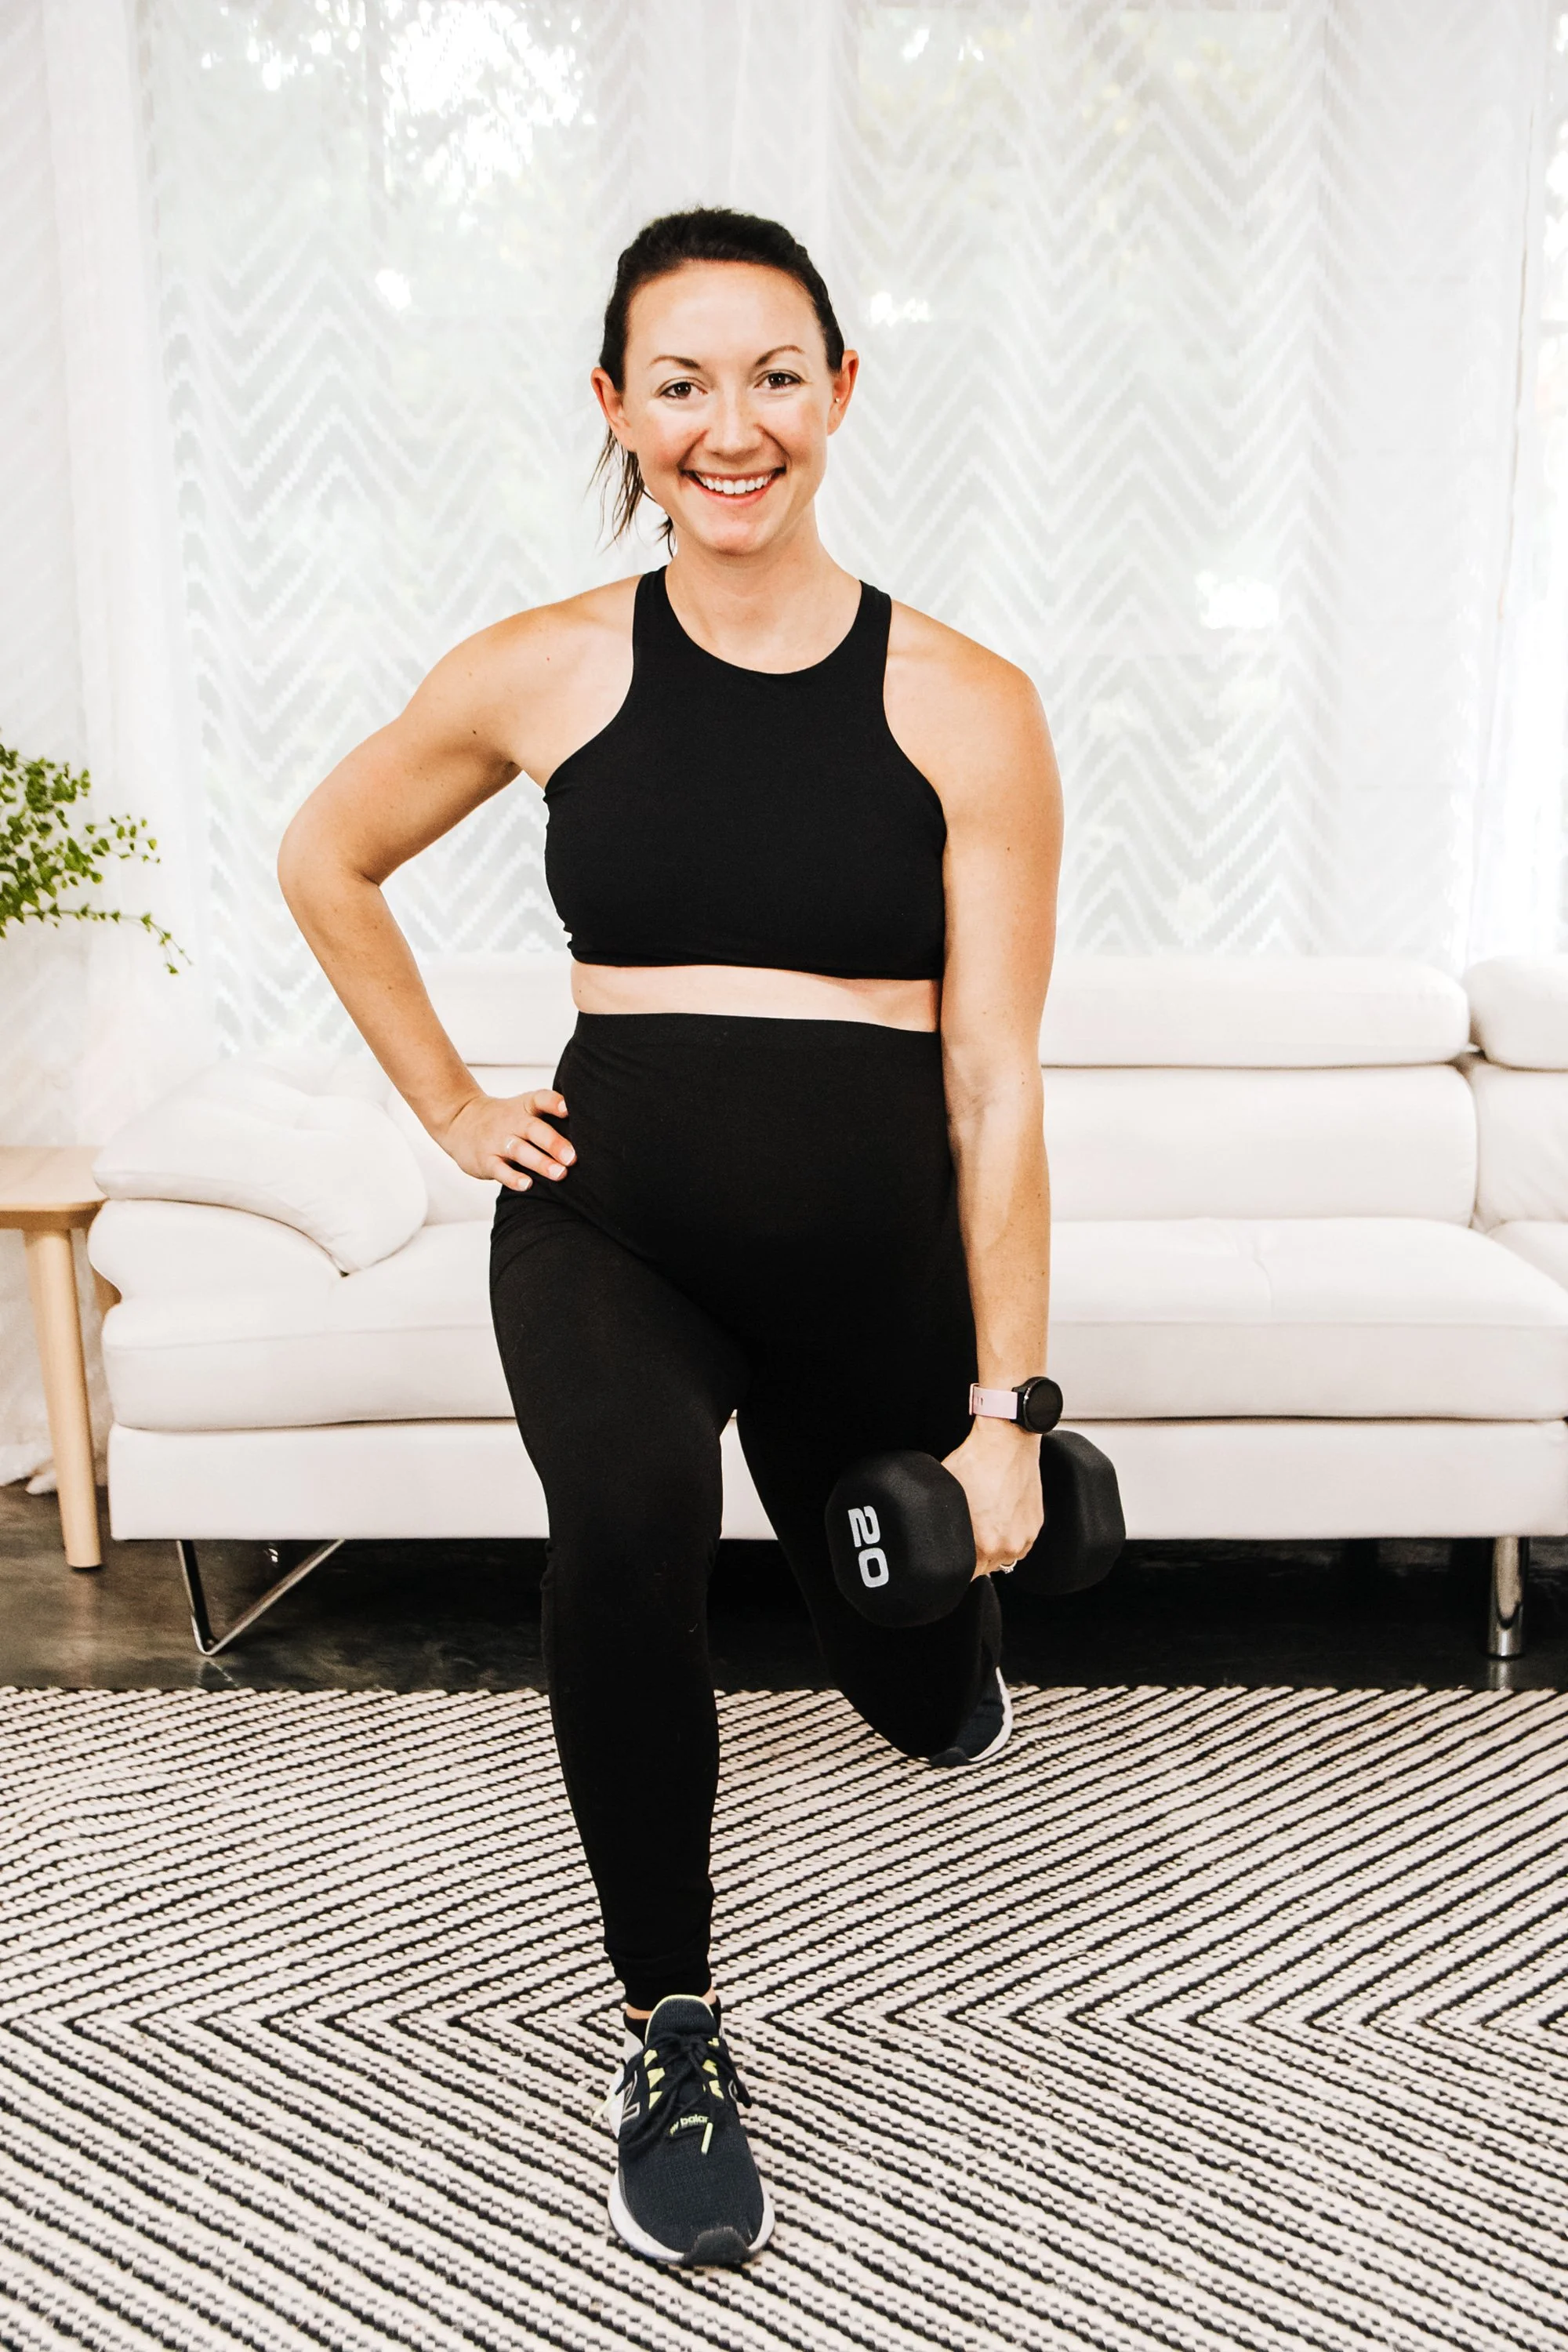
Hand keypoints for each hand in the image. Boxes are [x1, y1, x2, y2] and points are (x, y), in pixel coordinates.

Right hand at [436, 1088, 574, 1190]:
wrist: (459, 1121)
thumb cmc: (505, 1119)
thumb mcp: (524, 1108)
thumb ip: (551, 1116)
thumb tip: (593, 1132)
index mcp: (525, 1107)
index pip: (541, 1099)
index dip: (554, 1103)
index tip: (568, 1109)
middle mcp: (512, 1122)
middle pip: (534, 1129)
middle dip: (554, 1143)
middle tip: (573, 1157)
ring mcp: (497, 1141)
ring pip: (520, 1151)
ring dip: (541, 1162)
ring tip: (560, 1173)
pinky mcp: (486, 1160)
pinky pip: (500, 1169)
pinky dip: (513, 1178)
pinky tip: (528, 1185)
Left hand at [941, 1417, 1043, 1578]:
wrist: (1006, 1441)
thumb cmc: (975, 1463)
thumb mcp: (946, 1495)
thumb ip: (941, 1525)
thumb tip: (929, 1536)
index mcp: (984, 1544)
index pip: (966, 1576)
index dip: (955, 1567)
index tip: (950, 1557)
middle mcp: (1008, 1545)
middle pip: (985, 1568)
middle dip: (974, 1557)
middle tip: (964, 1535)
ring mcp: (1025, 1535)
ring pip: (1004, 1556)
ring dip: (993, 1547)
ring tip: (983, 1524)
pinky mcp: (1036, 1523)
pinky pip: (1019, 1542)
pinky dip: (1009, 1535)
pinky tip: (998, 1517)